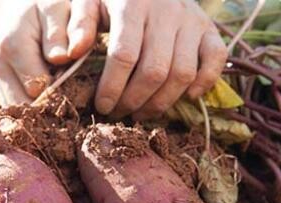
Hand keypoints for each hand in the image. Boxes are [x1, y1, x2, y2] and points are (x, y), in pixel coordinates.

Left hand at [0, 0, 227, 119]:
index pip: (123, 55)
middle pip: (154, 70)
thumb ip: (74, 24)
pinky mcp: (208, 27)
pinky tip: (184, 97)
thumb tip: (65, 55)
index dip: (112, 87)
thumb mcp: (84, 2)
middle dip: (133, 100)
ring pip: (183, 73)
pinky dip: (203, 82)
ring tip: (140, 112)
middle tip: (118, 114)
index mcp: (131, 2)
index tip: (100, 106)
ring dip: (162, 101)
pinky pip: (215, 60)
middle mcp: (166, 9)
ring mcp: (191, 18)